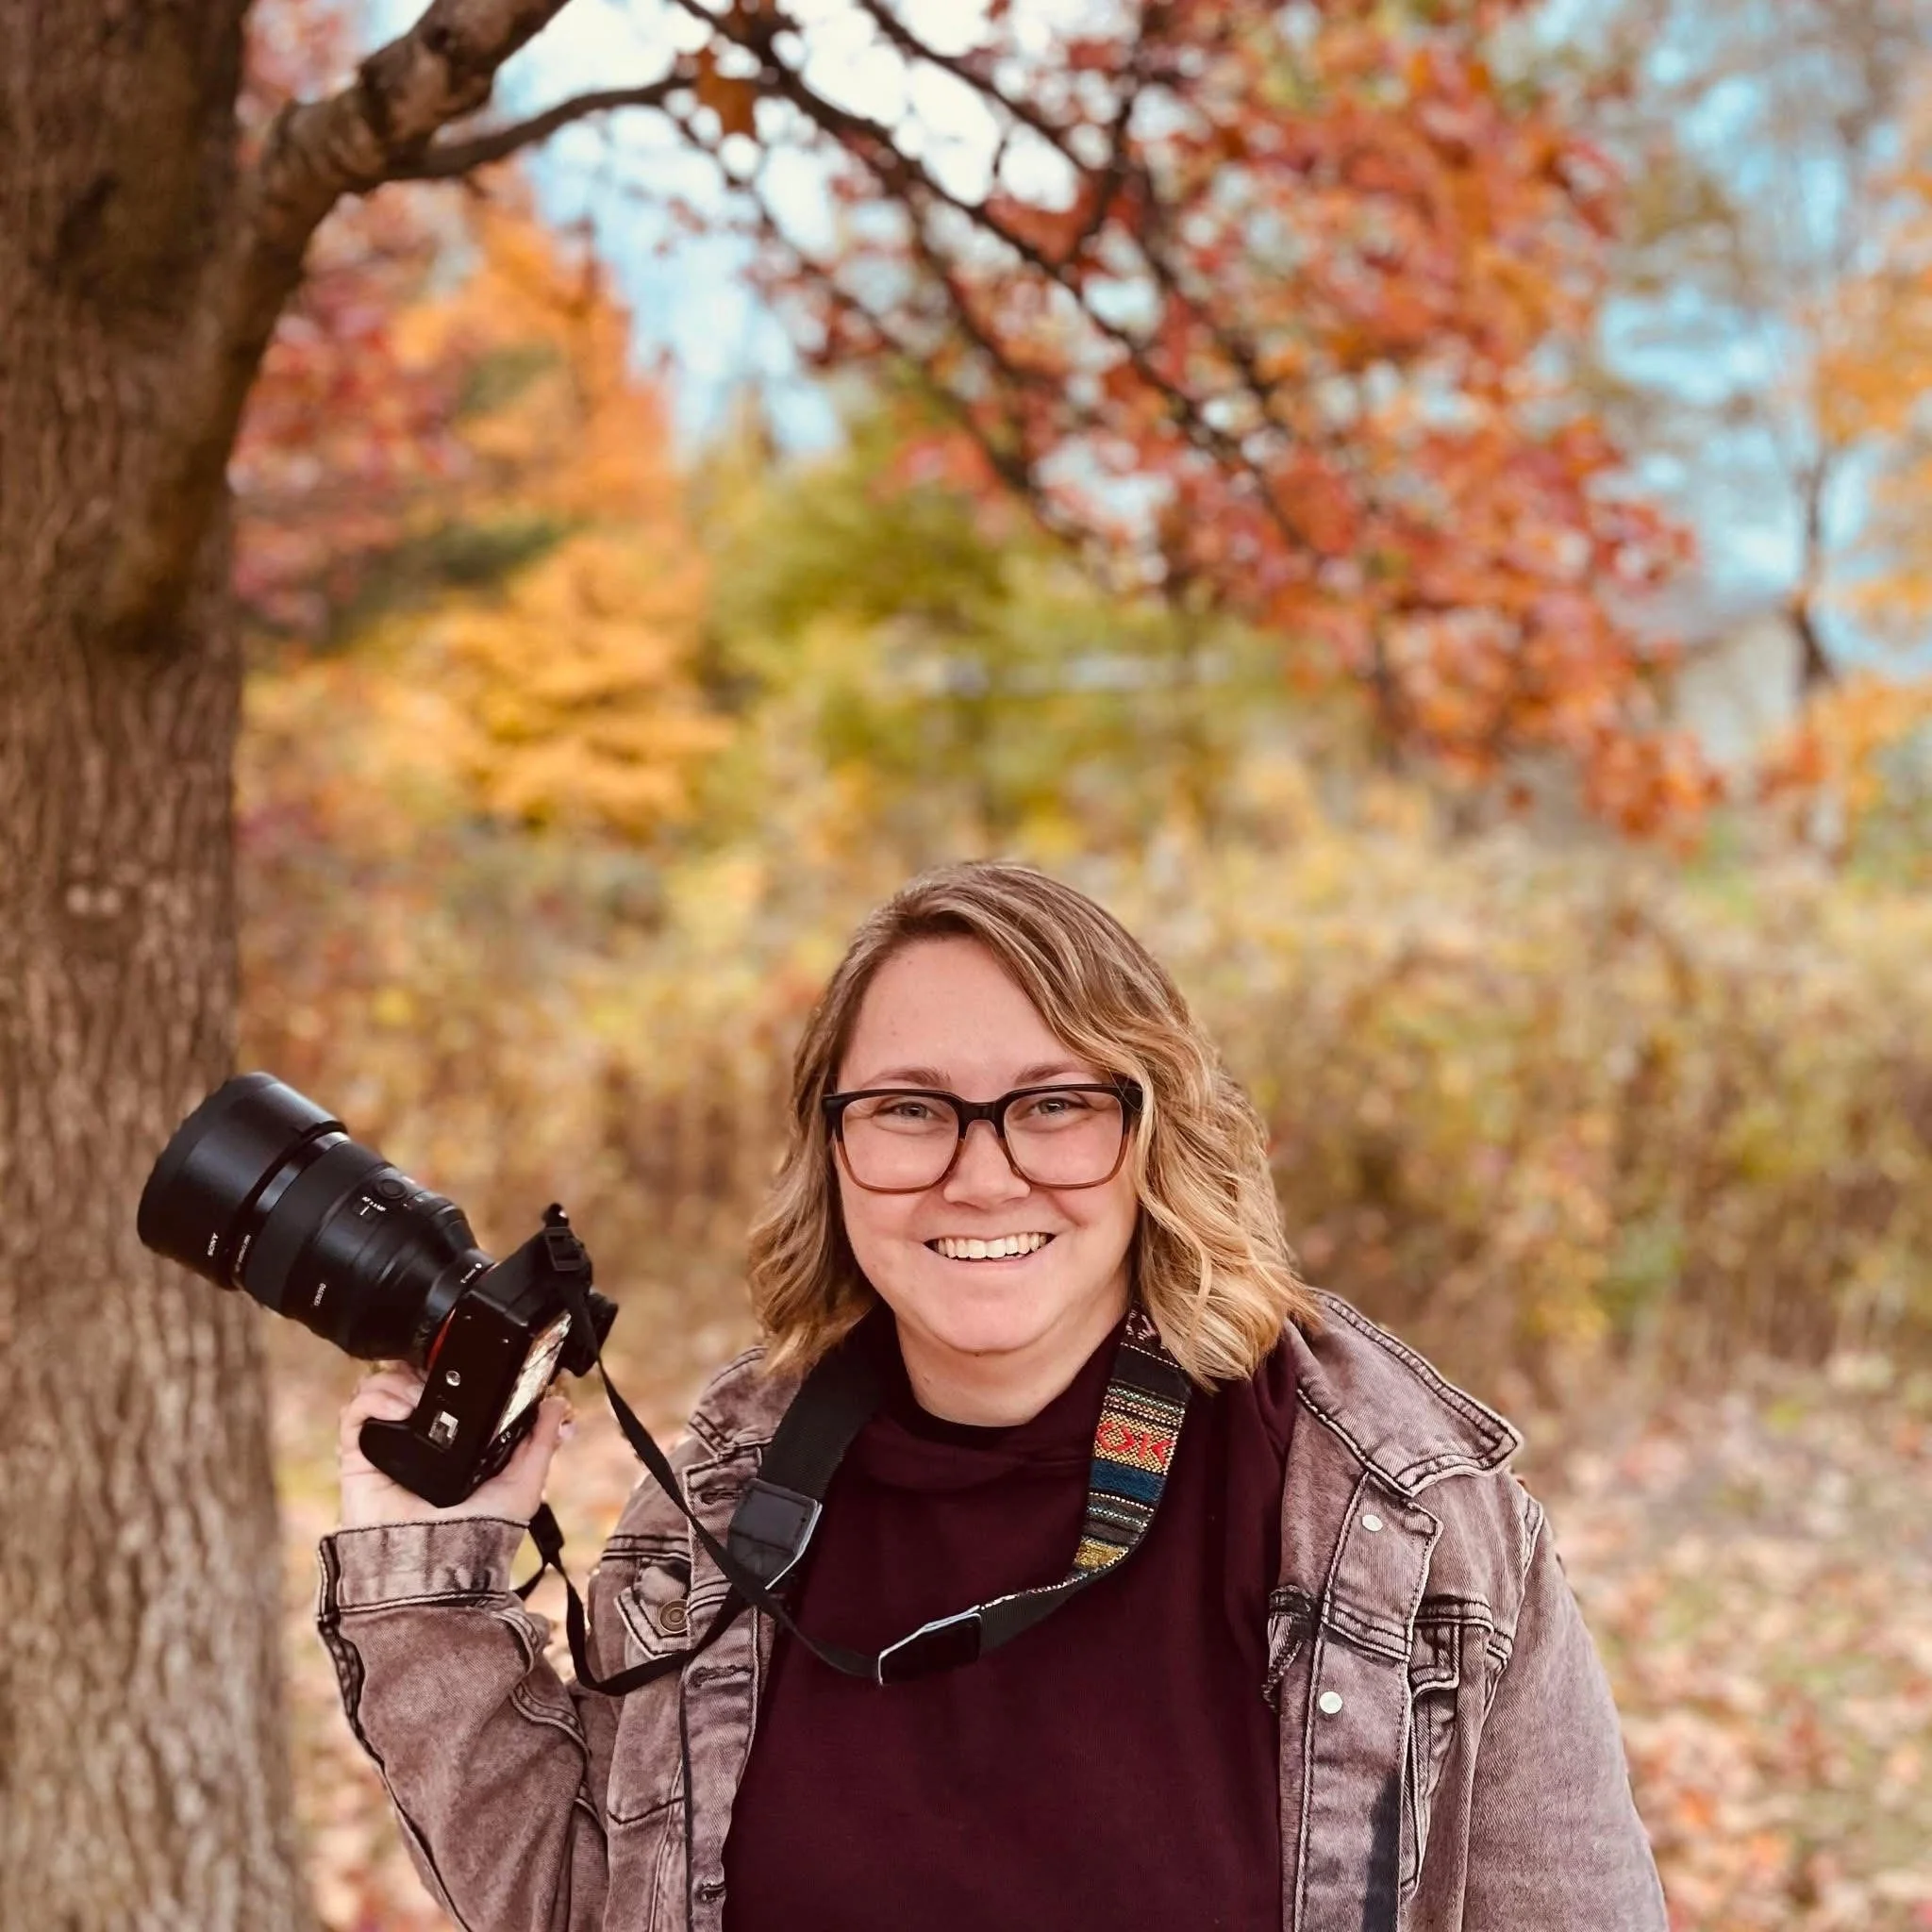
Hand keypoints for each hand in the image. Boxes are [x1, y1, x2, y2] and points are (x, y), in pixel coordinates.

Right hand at [336, 1365, 574, 1531]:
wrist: (438, 1566)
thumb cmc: (480, 1534)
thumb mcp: (523, 1484)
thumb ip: (540, 1443)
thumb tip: (557, 1404)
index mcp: (454, 1443)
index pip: (445, 1390)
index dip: (450, 1371)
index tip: (467, 1364)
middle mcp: (419, 1441)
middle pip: (409, 1380)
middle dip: (421, 1369)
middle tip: (437, 1377)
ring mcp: (388, 1447)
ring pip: (380, 1387)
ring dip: (398, 1380)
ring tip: (416, 1397)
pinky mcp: (358, 1458)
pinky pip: (353, 1413)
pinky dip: (372, 1399)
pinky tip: (396, 1409)